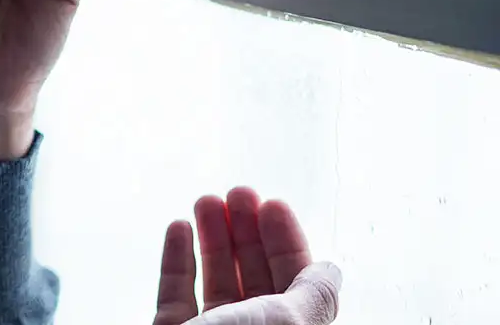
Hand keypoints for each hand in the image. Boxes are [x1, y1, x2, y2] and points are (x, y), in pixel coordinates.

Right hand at [154, 188, 341, 324]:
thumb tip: (331, 271)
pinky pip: (174, 296)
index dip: (288, 244)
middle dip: (249, 233)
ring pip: (215, 283)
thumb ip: (314, 296)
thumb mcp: (289, 324)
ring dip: (213, 238)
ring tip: (206, 200)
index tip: (272, 204)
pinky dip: (176, 259)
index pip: (298, 289)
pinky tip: (178, 228)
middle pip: (257, 281)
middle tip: (239, 193)